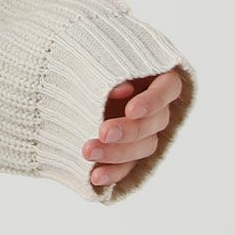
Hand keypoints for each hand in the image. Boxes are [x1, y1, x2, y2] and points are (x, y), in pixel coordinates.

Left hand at [82, 68, 183, 186]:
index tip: (131, 110)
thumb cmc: (88, 57)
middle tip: (103, 132)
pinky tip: (94, 177)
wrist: (67, 72)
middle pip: (154, 123)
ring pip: (143, 148)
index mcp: (157, 77)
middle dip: (128, 130)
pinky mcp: (129, 151)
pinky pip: (127, 167)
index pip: (167, 89)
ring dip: (116, 154)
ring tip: (88, 152)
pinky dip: (111, 173)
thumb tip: (121, 89)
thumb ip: (113, 71)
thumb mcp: (100, 57)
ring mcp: (144, 131)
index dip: (152, 102)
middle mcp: (156, 107)